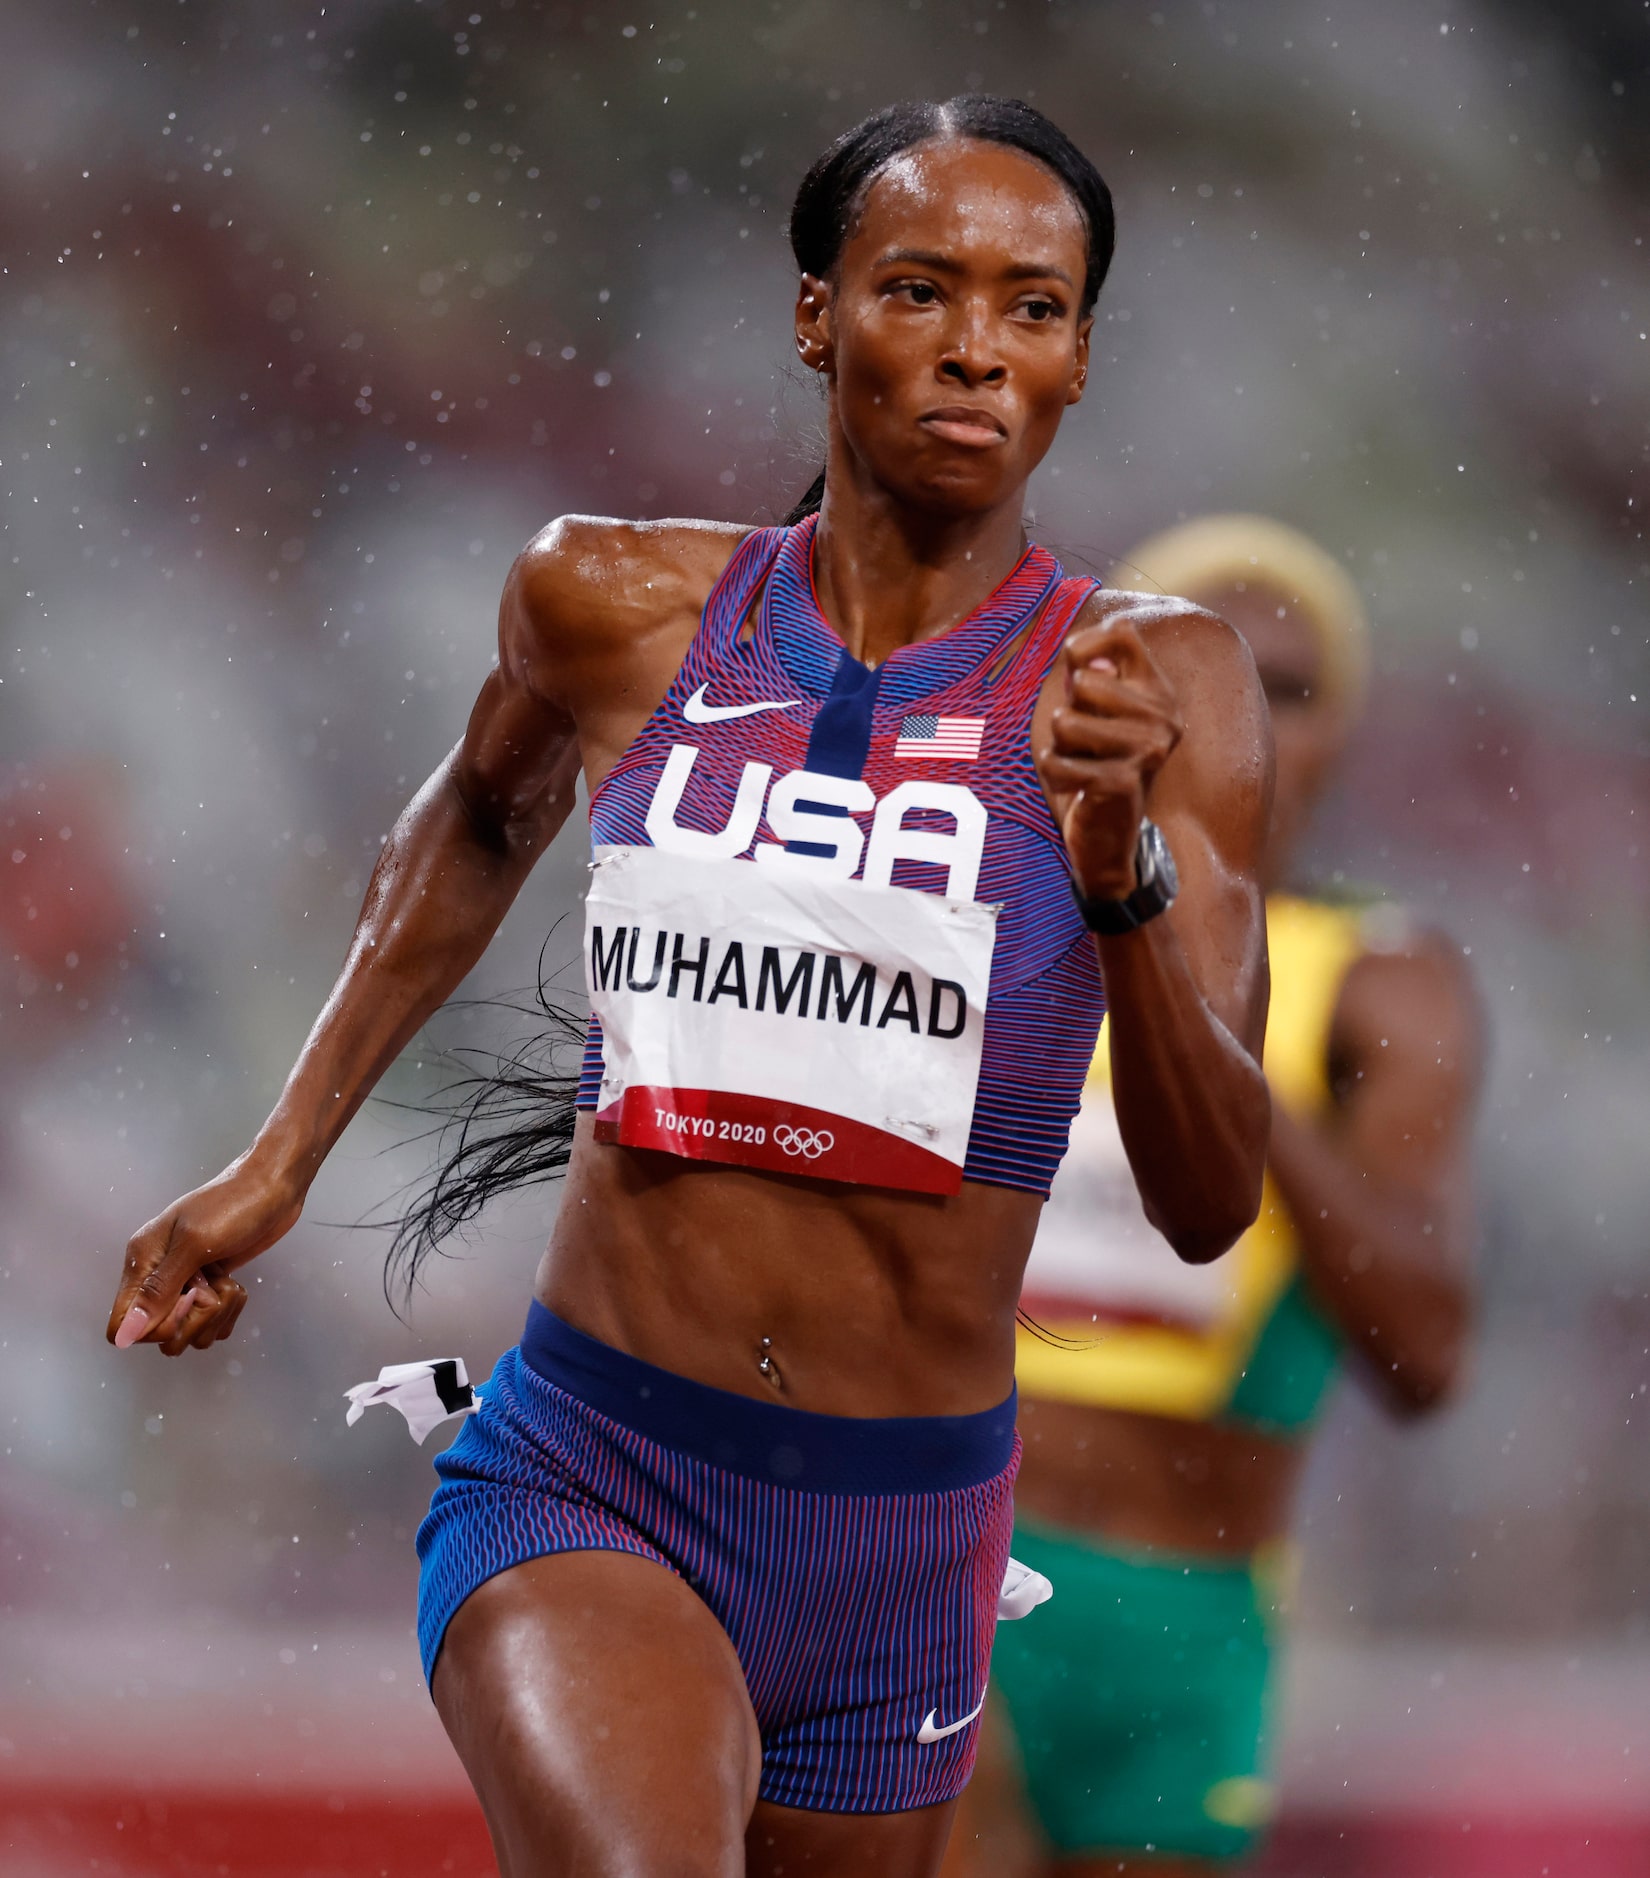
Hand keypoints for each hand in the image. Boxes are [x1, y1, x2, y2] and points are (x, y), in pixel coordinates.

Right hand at [107, 1152, 302, 1356]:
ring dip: (215, 1315)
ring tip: (226, 1282)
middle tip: (213, 1288)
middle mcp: (158, 1276)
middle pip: (159, 1334)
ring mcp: (187, 1283)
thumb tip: (123, 1335)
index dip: (155, 1327)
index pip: (123, 1324)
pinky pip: (212, 1323)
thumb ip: (159, 1290)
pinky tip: (236, 1286)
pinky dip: (228, 1311)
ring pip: (189, 1331)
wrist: (273, 1186)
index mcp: (142, 1261)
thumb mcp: (194, 1244)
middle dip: (192, 1320)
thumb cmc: (234, 1205)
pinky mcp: (212, 1288)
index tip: (187, 1300)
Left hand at [1036, 617, 1183, 899]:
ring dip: (1059, 747)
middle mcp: (1163, 717)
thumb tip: (1082, 660)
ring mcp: (1147, 751)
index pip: (1123, 634)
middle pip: (1084, 682)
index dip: (1086, 643)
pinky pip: (1057, 763)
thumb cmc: (1097, 763)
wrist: (1112, 835)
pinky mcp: (1122, 783)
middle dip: (1066, 713)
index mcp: (1158, 691)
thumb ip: (1090, 678)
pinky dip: (1053, 775)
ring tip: (1081, 762)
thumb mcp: (1096, 714)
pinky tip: (1074, 786)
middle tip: (1084, 742)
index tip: (1074, 667)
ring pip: (1065, 722)